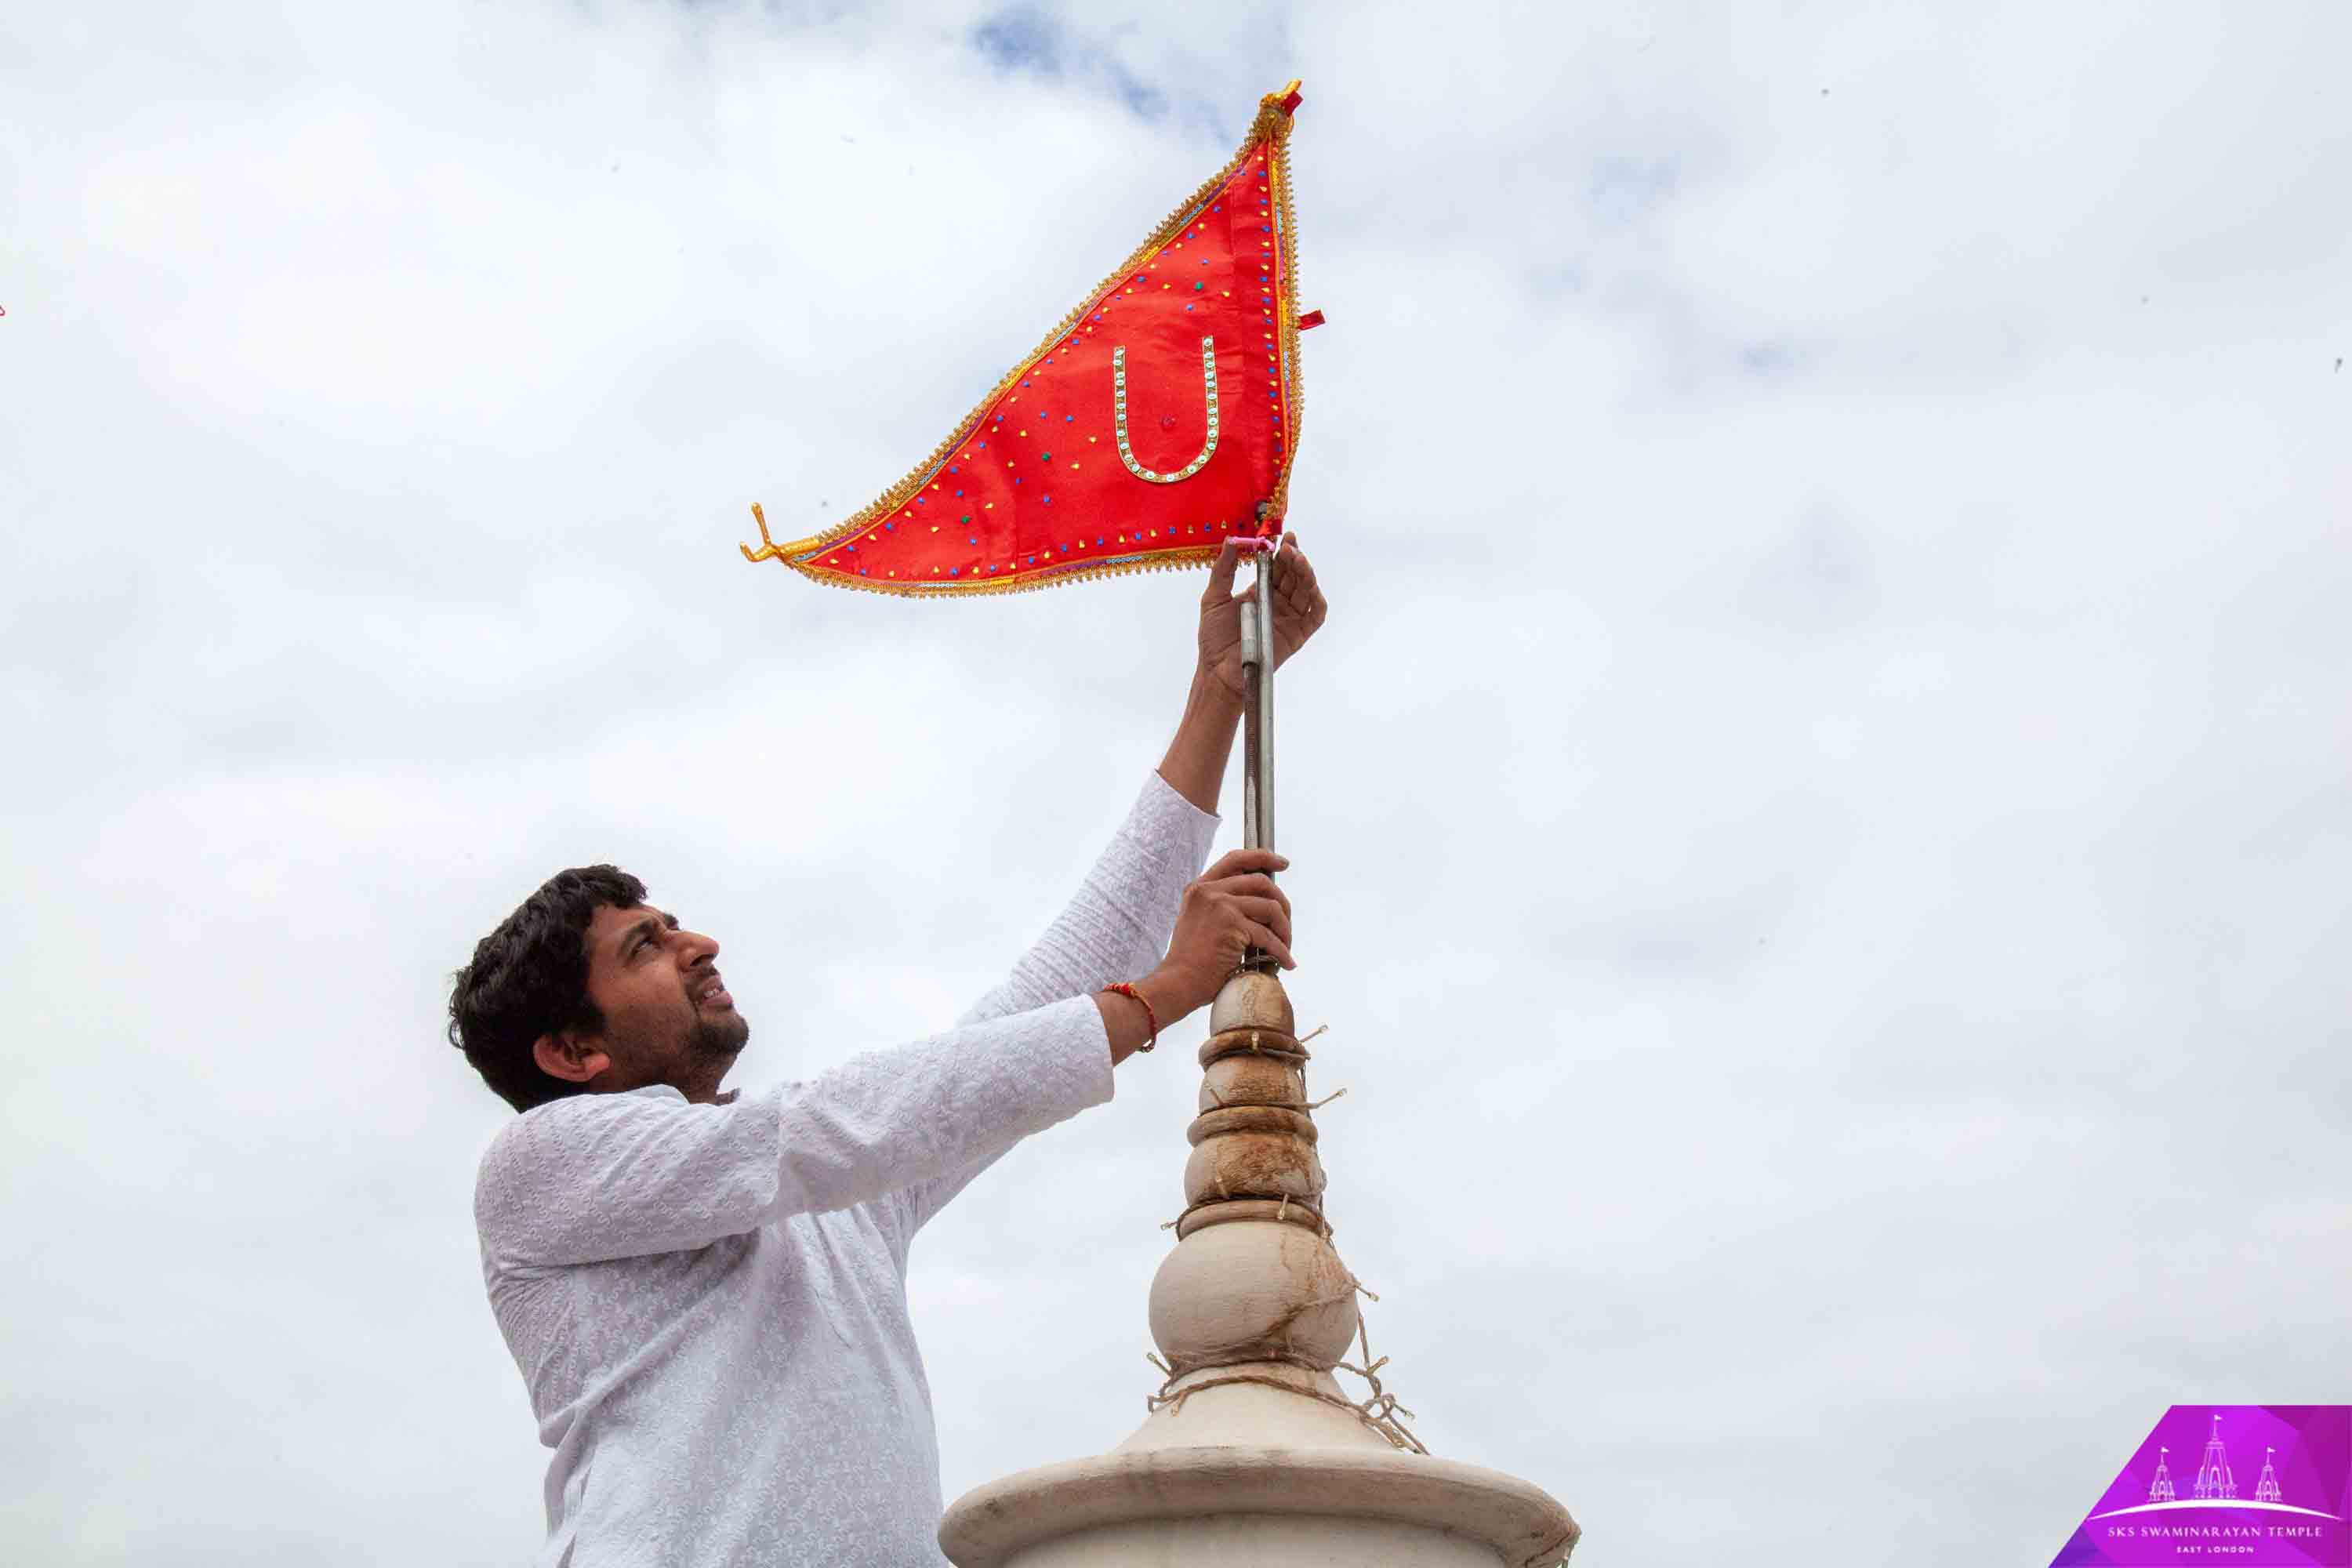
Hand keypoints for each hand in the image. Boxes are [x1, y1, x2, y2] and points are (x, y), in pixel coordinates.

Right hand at [1144, 848, 1295, 1018]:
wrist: (1178, 982)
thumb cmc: (1191, 961)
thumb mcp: (1200, 921)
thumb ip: (1221, 906)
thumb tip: (1261, 903)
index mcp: (1199, 888)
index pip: (1236, 859)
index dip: (1262, 857)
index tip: (1281, 863)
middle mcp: (1209, 891)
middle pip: (1260, 882)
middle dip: (1282, 903)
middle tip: (1287, 925)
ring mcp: (1220, 905)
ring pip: (1271, 907)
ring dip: (1284, 930)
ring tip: (1285, 947)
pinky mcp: (1232, 924)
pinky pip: (1269, 936)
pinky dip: (1281, 951)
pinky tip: (1285, 962)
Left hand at [1197, 533, 1327, 701]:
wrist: (1218, 670)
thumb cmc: (1214, 638)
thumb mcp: (1214, 597)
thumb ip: (1223, 569)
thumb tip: (1232, 540)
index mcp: (1260, 592)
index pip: (1277, 567)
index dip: (1282, 552)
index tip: (1282, 537)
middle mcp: (1278, 603)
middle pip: (1294, 576)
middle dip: (1294, 558)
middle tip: (1289, 545)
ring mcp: (1289, 619)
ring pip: (1306, 591)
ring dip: (1306, 573)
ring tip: (1297, 559)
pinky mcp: (1297, 635)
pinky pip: (1315, 616)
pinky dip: (1318, 601)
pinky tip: (1312, 587)